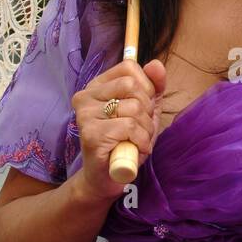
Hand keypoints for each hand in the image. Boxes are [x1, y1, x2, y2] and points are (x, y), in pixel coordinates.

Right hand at [71, 57, 165, 200]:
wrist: (108, 177)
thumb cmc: (126, 142)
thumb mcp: (146, 111)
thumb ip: (153, 86)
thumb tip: (156, 64)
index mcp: (96, 86)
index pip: (129, 68)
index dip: (145, 87)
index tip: (142, 107)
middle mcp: (85, 97)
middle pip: (132, 86)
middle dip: (147, 110)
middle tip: (140, 128)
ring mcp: (85, 115)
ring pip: (134, 108)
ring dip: (146, 130)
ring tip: (137, 141)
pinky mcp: (91, 134)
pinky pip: (130, 127)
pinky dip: (141, 141)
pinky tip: (134, 150)